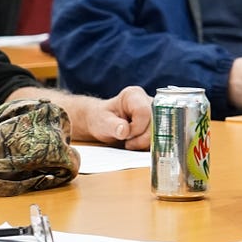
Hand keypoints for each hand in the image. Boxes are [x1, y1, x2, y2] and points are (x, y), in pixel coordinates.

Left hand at [12, 86, 152, 149]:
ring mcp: (149, 116)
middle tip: (126, 143)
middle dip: (143, 137)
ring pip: (159, 132)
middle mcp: (145, 102)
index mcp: (133, 95)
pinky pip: (154, 138)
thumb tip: (122, 130)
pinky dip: (145, 146)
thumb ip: (109, 124)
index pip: (148, 111)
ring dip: (144, 143)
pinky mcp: (148, 128)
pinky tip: (130, 145)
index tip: (124, 136)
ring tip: (126, 144)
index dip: (139, 127)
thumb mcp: (95, 120)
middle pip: (158, 122)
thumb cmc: (88, 116)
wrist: (82, 120)